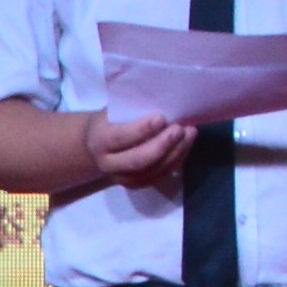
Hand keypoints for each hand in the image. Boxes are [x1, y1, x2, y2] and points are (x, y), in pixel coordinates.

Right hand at [83, 113, 200, 191]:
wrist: (96, 146)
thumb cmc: (110, 121)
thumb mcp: (113, 112)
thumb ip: (131, 110)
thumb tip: (163, 102)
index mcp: (100, 141)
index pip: (120, 138)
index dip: (141, 130)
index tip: (161, 118)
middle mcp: (108, 164)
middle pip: (138, 160)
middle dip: (162, 145)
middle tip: (179, 129)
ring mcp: (122, 178)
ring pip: (152, 171)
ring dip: (175, 153)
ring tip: (190, 134)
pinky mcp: (136, 184)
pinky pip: (159, 176)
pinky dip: (176, 160)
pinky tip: (186, 145)